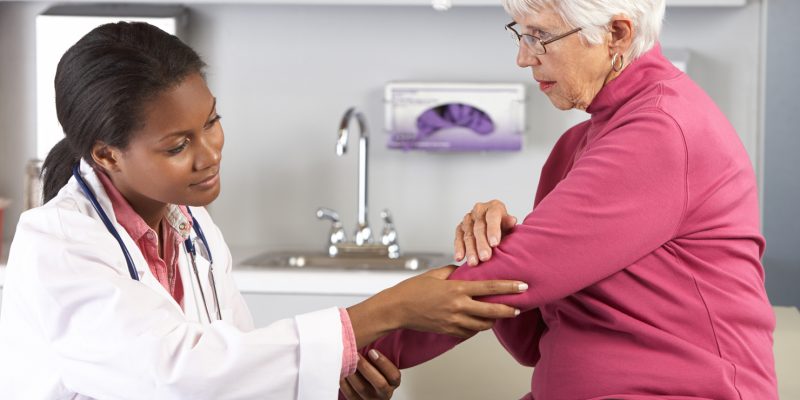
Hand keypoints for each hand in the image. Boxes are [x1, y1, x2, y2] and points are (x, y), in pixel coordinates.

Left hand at [340, 350, 399, 399]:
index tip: (372, 351)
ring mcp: (371, 399)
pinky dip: (344, 383)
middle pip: (379, 383)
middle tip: (355, 355)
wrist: (365, 387)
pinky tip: (340, 372)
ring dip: (353, 374)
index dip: (383, 363)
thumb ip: (378, 354)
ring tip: (345, 362)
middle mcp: (385, 393)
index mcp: (392, 382)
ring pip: (363, 389)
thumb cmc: (372, 370)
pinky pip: (350, 395)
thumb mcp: (380, 363)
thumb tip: (374, 331)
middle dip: (366, 368)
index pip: (394, 375)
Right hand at [384, 265, 525, 337]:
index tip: (522, 285)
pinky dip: (477, 327)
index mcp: (457, 289)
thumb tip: (466, 271)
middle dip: (508, 309)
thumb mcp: (435, 274)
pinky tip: (479, 321)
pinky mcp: (449, 331)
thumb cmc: (413, 289)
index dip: (508, 287)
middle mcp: (458, 306)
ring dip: (493, 320)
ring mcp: (454, 321)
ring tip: (499, 315)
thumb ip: (453, 272)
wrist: (397, 309)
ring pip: (483, 324)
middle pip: (492, 310)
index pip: (489, 287)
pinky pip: (470, 332)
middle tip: (519, 308)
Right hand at [454, 199, 517, 265]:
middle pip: (479, 228)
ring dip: (470, 249)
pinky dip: (459, 248)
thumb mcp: (509, 225)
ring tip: (473, 262)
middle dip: (482, 244)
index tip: (494, 243)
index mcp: (494, 207)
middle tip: (485, 257)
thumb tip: (512, 221)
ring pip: (468, 235)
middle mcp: (479, 210)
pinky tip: (459, 257)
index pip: (492, 217)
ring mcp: (468, 219)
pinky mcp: (460, 228)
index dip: (493, 230)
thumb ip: (508, 224)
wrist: (495, 228)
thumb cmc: (504, 227)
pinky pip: (458, 238)